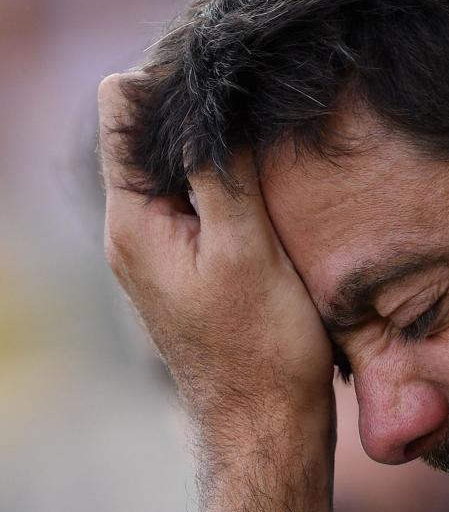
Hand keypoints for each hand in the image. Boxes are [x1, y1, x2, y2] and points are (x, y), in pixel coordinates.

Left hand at [99, 73, 332, 441]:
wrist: (266, 425)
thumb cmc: (262, 347)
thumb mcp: (246, 250)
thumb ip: (218, 173)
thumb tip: (204, 106)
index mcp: (133, 222)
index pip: (121, 109)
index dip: (168, 86)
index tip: (225, 98)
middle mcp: (131, 233)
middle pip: (144, 135)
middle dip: (194, 117)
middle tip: (256, 125)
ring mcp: (156, 253)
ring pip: (171, 169)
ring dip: (212, 154)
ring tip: (265, 161)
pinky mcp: (184, 268)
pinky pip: (191, 203)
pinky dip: (221, 187)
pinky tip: (262, 199)